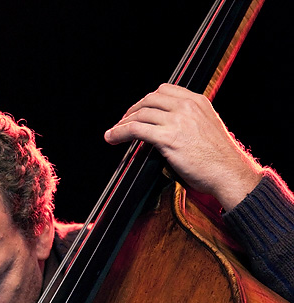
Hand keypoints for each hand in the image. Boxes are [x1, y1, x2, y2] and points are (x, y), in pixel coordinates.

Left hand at [104, 84, 262, 211]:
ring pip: (140, 114)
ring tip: (113, 132)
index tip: (139, 110)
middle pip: (150, 99)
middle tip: (123, 122)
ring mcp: (177, 121)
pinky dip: (120, 132)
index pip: (165, 91)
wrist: (228, 172)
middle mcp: (186, 107)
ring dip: (123, 123)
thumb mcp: (208, 129)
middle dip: (133, 110)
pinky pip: (136, 130)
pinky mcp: (168, 138)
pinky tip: (113, 138)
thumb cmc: (219, 159)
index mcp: (198, 102)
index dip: (147, 100)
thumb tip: (172, 130)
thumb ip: (191, 123)